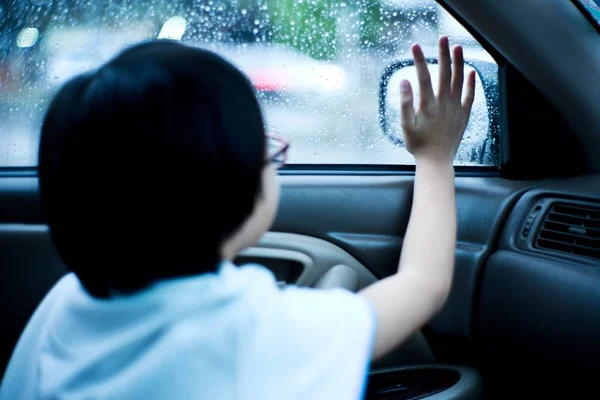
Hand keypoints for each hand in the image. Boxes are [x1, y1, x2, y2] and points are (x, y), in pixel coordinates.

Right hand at [400, 36, 475, 164]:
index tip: (415, 47)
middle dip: (443, 54)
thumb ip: (405, 103)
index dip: (419, 61)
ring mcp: (455, 109)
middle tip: (442, 38)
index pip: (423, 78)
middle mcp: (444, 104)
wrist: (436, 161)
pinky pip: (469, 96)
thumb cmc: (418, 145)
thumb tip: (404, 82)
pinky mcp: (463, 115)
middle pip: (444, 74)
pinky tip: (470, 72)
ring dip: (458, 63)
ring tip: (457, 47)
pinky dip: (470, 83)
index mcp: (427, 106)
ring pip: (459, 81)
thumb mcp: (406, 126)